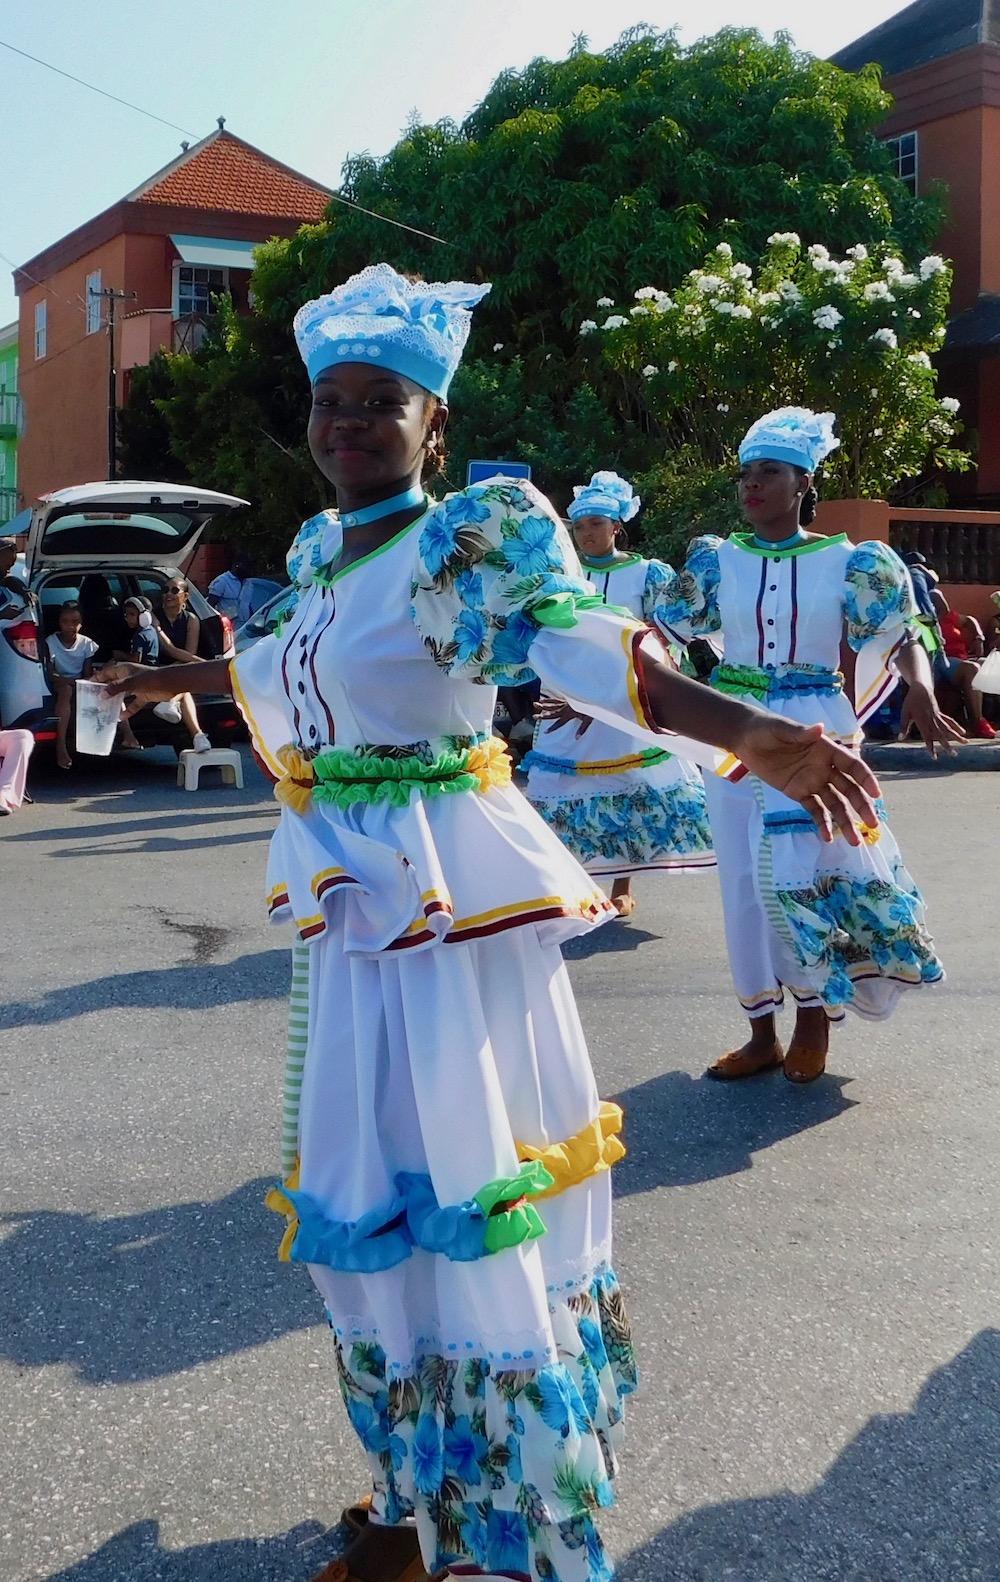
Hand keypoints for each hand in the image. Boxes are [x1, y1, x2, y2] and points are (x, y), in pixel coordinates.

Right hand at [94, 662, 175, 705]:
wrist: (172, 684)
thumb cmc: (151, 679)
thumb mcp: (132, 683)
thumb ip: (116, 688)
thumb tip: (101, 694)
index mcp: (125, 670)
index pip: (107, 672)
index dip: (97, 678)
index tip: (86, 685)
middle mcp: (129, 677)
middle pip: (113, 684)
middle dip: (104, 691)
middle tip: (93, 699)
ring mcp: (137, 687)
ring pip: (122, 694)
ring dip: (115, 701)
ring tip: (103, 709)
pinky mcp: (144, 696)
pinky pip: (134, 704)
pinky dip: (129, 710)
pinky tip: (121, 717)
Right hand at [535, 694, 593, 737]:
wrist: (593, 695)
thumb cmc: (592, 708)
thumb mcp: (589, 720)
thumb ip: (582, 729)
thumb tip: (577, 738)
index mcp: (570, 714)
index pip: (560, 723)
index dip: (553, 728)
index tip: (545, 732)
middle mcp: (566, 708)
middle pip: (552, 712)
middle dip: (543, 715)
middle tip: (534, 716)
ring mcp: (565, 703)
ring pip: (552, 704)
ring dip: (544, 704)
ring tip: (535, 703)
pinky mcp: (566, 699)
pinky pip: (555, 699)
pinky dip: (549, 699)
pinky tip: (543, 698)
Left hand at [733, 715, 880, 844]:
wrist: (746, 740)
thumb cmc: (766, 728)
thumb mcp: (781, 729)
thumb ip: (800, 733)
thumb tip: (819, 728)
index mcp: (826, 750)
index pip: (851, 765)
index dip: (865, 778)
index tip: (876, 794)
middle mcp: (825, 767)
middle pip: (848, 789)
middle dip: (861, 805)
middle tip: (873, 823)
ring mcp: (813, 782)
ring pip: (835, 804)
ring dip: (846, 821)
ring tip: (855, 841)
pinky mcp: (799, 793)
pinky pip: (814, 810)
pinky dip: (822, 824)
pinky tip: (827, 838)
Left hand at [898, 683, 963, 758]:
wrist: (920, 688)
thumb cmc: (910, 702)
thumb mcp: (904, 714)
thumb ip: (904, 727)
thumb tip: (900, 738)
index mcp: (923, 723)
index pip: (928, 738)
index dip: (931, 747)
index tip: (934, 757)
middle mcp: (932, 721)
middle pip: (941, 735)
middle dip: (948, 745)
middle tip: (954, 754)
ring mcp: (938, 717)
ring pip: (949, 728)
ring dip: (957, 736)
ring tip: (966, 742)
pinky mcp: (940, 713)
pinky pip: (950, 721)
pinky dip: (957, 726)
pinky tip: (963, 731)